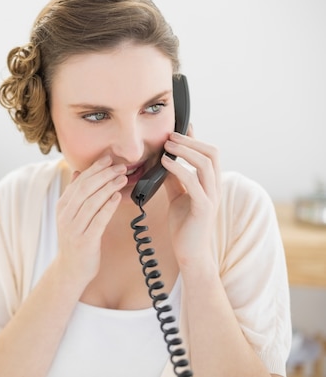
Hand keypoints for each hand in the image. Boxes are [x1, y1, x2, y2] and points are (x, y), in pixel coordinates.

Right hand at [55, 155, 127, 287]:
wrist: (71, 269)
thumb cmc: (75, 239)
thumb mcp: (70, 215)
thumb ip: (74, 194)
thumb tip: (78, 172)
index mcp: (62, 206)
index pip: (79, 181)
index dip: (94, 168)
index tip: (108, 158)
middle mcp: (66, 215)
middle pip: (85, 189)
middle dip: (104, 175)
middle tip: (120, 166)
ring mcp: (74, 228)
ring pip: (92, 202)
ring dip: (108, 187)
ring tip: (122, 178)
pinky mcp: (85, 240)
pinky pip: (98, 220)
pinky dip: (108, 207)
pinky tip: (117, 197)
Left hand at [161, 125, 220, 268]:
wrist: (190, 253)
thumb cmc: (185, 226)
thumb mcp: (178, 197)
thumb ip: (174, 180)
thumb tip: (164, 161)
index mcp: (210, 183)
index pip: (208, 154)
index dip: (195, 138)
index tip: (180, 126)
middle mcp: (215, 187)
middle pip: (212, 153)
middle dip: (191, 140)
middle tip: (170, 134)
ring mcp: (211, 197)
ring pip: (206, 164)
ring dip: (185, 150)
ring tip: (167, 145)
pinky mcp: (204, 207)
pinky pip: (193, 182)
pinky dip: (179, 168)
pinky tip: (165, 163)